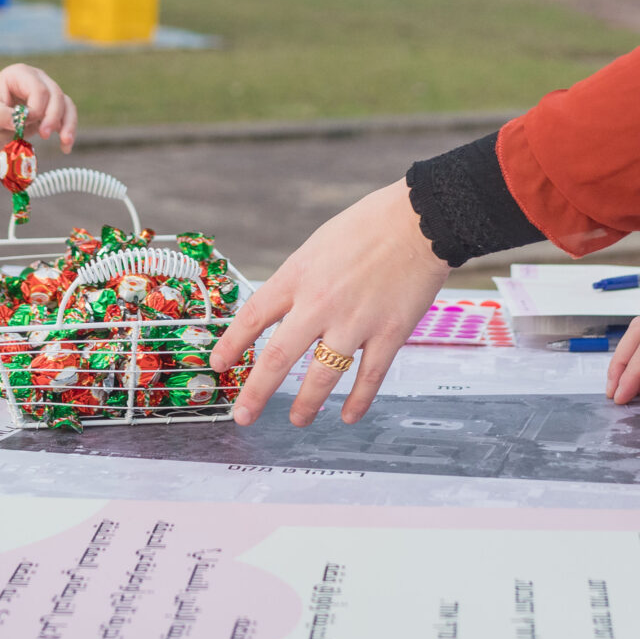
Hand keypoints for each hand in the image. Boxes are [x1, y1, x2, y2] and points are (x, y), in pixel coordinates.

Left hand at [0, 64, 76, 151]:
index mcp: (20, 74)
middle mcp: (38, 79)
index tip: (24, 123)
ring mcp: (47, 92)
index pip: (38, 88)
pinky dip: (68, 131)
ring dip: (68, 124)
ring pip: (66, 104)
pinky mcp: (52, 108)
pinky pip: (67, 116)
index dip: (36, 107)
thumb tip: (19, 121)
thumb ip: (1, 115)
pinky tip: (65, 147)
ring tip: (66, 142)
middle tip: (44, 135)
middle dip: (53, 116)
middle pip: (56, 94)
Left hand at [211, 179, 448, 426]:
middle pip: (278, 357)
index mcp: (299, 275)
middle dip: (256, 392)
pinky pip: (368, 378)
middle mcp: (320, 303)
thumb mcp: (318, 244)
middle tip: (244, 415)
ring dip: (306, 405)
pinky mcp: (389, 334)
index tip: (218, 363)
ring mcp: (355, 322)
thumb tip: (285, 312)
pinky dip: (357, 401)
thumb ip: (300, 280)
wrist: (421, 219)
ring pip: (321, 377)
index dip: (232, 344)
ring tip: (299, 419)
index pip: (254, 316)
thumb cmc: (371, 224)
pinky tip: (348, 416)